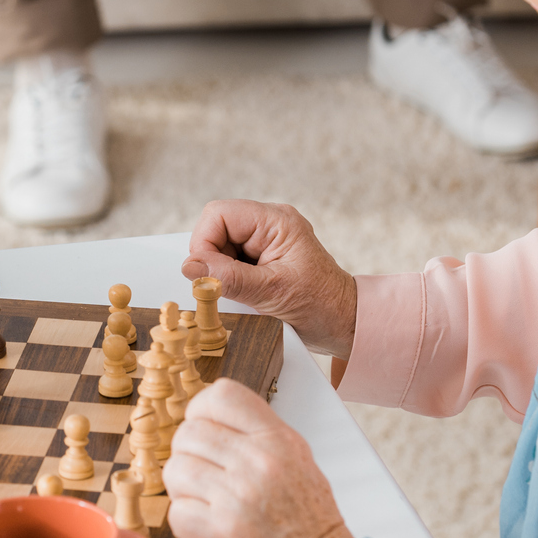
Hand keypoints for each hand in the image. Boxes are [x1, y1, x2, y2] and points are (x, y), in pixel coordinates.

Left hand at [164, 380, 352, 537]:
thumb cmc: (313, 528)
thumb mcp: (299, 463)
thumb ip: (259, 439)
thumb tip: (213, 425)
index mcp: (278, 440)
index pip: (221, 394)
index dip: (201, 413)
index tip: (205, 434)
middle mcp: (257, 462)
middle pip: (188, 433)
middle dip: (189, 457)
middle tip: (206, 480)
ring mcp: (238, 497)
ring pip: (175, 470)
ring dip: (185, 492)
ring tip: (209, 507)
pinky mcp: (221, 534)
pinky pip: (177, 512)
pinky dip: (187, 524)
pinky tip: (210, 531)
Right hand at [181, 200, 356, 355]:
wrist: (346, 323)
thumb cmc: (323, 306)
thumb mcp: (273, 293)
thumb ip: (230, 279)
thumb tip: (191, 268)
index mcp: (276, 221)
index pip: (219, 214)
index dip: (204, 243)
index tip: (205, 274)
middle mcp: (270, 223)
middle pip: (216, 228)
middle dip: (213, 259)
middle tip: (226, 287)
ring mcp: (266, 239)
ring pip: (220, 246)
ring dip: (222, 271)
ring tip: (244, 293)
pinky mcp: (263, 256)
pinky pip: (231, 259)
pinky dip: (230, 278)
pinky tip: (247, 294)